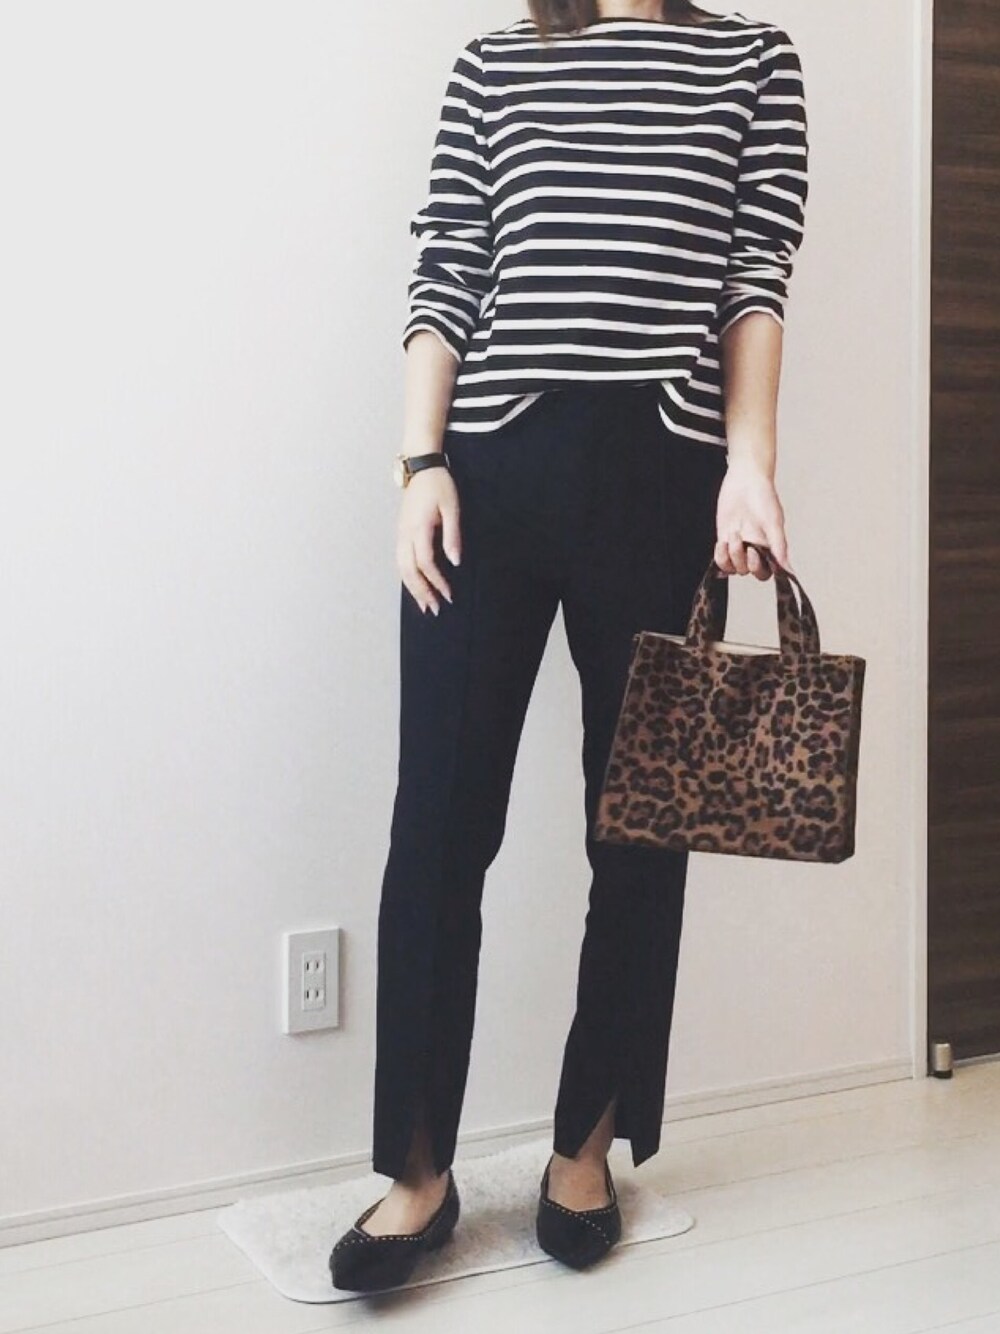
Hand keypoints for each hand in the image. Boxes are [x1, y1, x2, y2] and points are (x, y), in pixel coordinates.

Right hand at [396, 466, 461, 614]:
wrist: (421, 467)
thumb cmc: (439, 485)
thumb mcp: (452, 508)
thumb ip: (452, 535)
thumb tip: (455, 561)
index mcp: (418, 527)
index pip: (425, 562)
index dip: (436, 580)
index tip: (448, 594)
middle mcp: (405, 534)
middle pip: (409, 570)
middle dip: (421, 592)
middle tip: (434, 609)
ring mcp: (400, 534)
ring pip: (401, 568)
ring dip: (412, 588)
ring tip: (423, 605)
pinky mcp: (400, 533)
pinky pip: (400, 561)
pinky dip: (407, 577)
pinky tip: (414, 586)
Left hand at [714, 456, 793, 579]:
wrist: (744, 482)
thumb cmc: (763, 498)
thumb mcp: (774, 523)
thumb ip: (779, 548)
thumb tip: (788, 570)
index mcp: (771, 548)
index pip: (767, 572)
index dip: (760, 569)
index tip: (755, 554)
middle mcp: (756, 550)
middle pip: (750, 571)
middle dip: (746, 562)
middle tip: (747, 546)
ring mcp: (739, 547)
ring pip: (734, 568)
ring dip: (732, 555)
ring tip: (734, 534)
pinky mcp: (724, 541)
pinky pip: (721, 560)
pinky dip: (720, 555)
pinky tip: (721, 542)